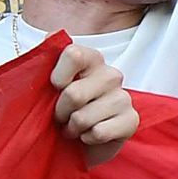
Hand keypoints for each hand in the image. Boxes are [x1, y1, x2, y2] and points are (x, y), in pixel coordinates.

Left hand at [51, 39, 135, 161]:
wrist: (78, 144)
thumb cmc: (62, 110)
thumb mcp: (46, 84)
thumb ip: (45, 58)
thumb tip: (51, 33)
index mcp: (91, 59)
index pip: (73, 54)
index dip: (57, 76)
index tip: (54, 88)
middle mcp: (111, 74)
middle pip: (73, 94)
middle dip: (60, 112)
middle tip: (61, 117)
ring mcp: (124, 97)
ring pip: (83, 118)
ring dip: (72, 129)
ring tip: (74, 128)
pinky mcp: (132, 120)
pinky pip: (98, 133)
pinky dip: (87, 140)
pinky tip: (89, 136)